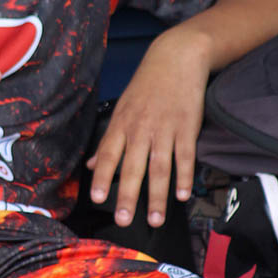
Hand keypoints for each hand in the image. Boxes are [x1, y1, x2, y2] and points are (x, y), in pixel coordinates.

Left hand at [87, 25, 211, 228]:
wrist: (176, 57)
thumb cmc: (146, 85)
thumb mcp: (122, 108)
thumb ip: (108, 140)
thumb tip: (90, 166)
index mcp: (122, 124)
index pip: (108, 154)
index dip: (102, 177)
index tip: (96, 198)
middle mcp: (141, 129)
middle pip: (132, 166)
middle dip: (128, 195)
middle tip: (124, 220)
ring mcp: (165, 129)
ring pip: (160, 167)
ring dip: (158, 196)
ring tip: (156, 219)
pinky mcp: (187, 127)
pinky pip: (185, 156)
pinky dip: (184, 176)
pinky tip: (182, 195)